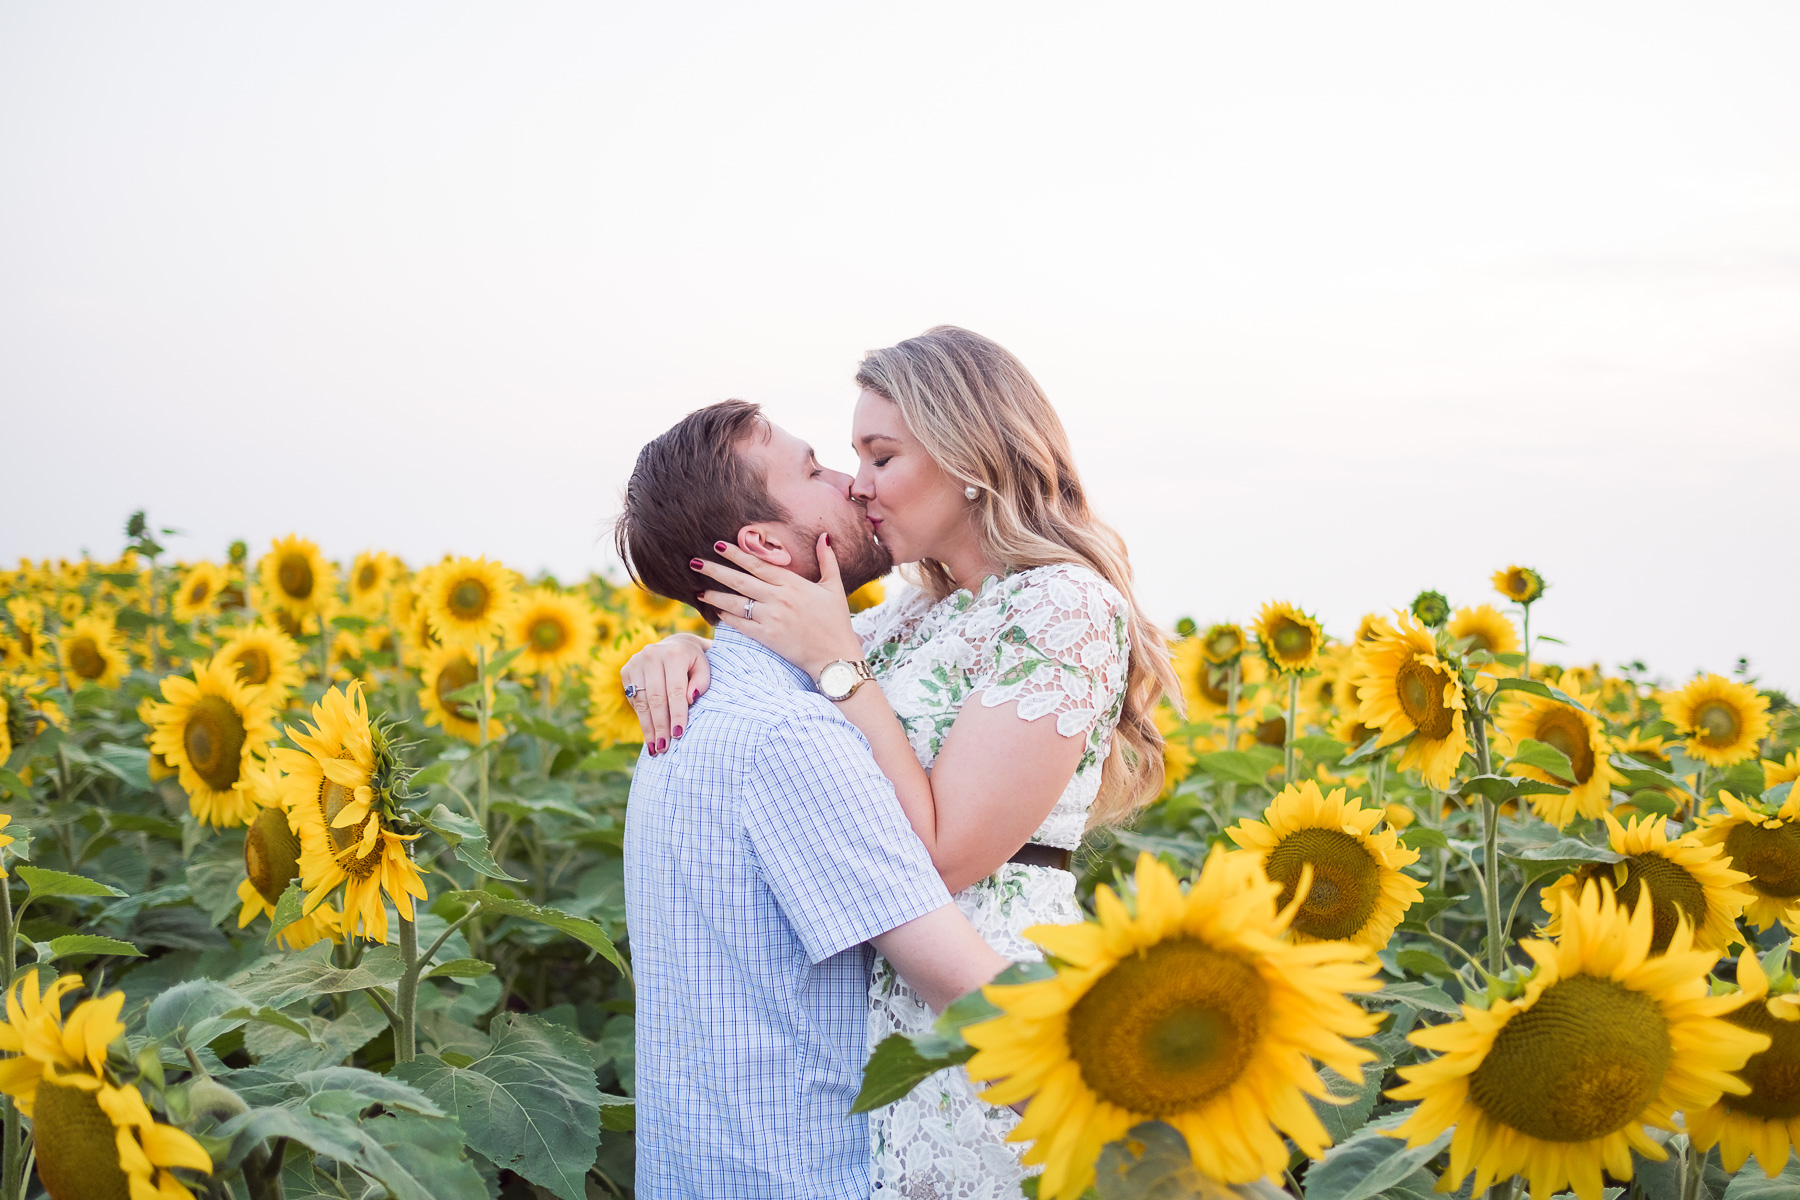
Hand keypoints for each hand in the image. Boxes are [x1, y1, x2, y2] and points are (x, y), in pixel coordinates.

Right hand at [619, 632, 710, 752]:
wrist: (675, 645)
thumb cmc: (694, 663)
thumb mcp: (704, 669)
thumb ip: (701, 683)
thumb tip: (690, 699)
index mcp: (674, 654)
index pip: (675, 690)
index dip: (677, 714)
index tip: (679, 735)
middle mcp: (651, 655)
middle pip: (656, 698)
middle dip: (660, 726)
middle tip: (664, 748)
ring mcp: (635, 662)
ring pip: (641, 702)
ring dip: (648, 727)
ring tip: (655, 748)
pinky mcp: (626, 670)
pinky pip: (634, 700)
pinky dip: (642, 718)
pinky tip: (648, 733)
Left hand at [694, 534, 863, 678]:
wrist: (835, 656)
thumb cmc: (836, 621)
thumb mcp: (834, 587)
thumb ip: (827, 560)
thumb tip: (824, 536)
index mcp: (793, 583)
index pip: (758, 564)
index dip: (736, 554)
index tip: (718, 545)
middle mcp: (779, 598)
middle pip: (740, 580)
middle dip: (715, 570)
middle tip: (695, 563)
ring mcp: (771, 618)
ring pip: (735, 603)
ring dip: (715, 595)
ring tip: (698, 590)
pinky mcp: (767, 637)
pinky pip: (741, 625)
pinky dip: (727, 618)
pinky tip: (716, 613)